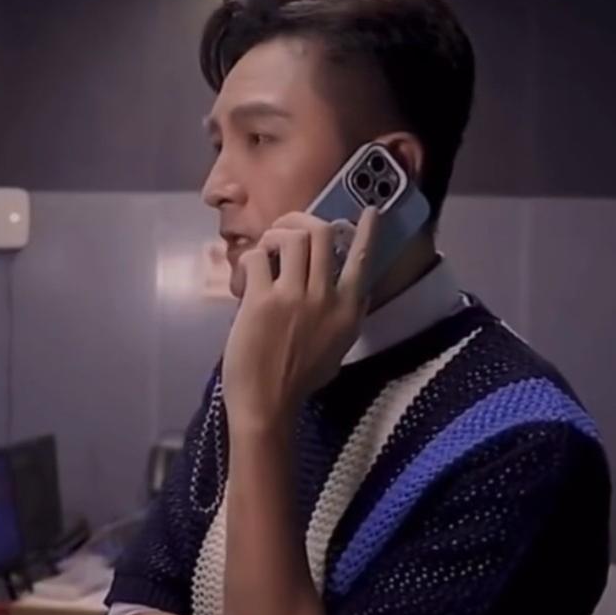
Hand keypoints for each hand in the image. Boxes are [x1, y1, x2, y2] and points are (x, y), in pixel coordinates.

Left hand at [221, 208, 378, 435]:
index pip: (363, 261)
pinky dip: (251, 258)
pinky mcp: (263, 300)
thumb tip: (351, 294)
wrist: (268, 404)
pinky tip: (246, 274)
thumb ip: (344, 318)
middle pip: (323, 234)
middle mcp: (327, 298)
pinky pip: (259, 258)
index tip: (369, 211)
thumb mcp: (338, 349)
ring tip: (267, 249)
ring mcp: (295, 297)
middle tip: (287, 228)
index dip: (367, 232)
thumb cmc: (299, 381)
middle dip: (301, 222)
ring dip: (276, 235)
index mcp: (349, 311)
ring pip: (293, 238)